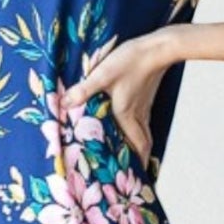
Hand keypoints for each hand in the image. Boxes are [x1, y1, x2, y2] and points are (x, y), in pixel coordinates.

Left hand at [62, 26, 177, 170]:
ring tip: (132, 151)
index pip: (137, 146)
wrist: (159, 47)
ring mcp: (144, 104)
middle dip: (140, 157)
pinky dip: (138, 127)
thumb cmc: (132, 60)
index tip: (138, 177)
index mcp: (127, 115)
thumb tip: (64, 104)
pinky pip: (143, 118)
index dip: (139, 163)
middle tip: (134, 169)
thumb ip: (84, 90)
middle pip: (143, 142)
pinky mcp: (146, 94)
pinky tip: (131, 122)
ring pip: (144, 130)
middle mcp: (138, 114)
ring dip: (139, 143)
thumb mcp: (103, 75)